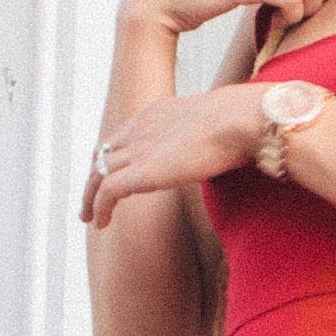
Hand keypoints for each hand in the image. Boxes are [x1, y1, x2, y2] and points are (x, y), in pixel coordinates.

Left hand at [81, 87, 262, 227]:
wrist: (243, 121)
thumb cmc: (246, 121)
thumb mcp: (222, 123)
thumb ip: (216, 133)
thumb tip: (236, 142)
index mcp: (158, 112)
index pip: (124, 133)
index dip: (114, 154)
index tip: (113, 171)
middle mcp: (141, 128)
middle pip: (104, 152)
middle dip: (94, 174)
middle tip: (91, 196)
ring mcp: (138, 149)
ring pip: (97, 173)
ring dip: (90, 196)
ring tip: (88, 217)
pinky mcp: (140, 173)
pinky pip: (106, 192)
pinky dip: (98, 208)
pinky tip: (100, 223)